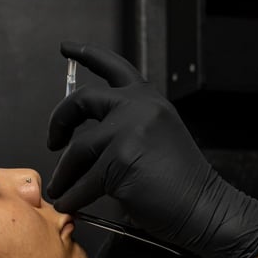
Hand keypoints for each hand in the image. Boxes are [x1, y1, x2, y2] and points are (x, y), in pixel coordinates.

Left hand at [47, 41, 257, 257]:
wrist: (204, 208)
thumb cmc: (182, 184)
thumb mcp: (156, 138)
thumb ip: (126, 127)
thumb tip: (83, 143)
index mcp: (148, 100)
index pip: (113, 67)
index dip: (86, 54)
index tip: (66, 49)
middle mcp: (138, 107)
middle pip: (82, 101)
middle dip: (59, 121)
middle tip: (52, 141)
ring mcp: (128, 131)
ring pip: (77, 150)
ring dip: (64, 173)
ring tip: (60, 188)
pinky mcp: (120, 160)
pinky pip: (83, 181)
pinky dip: (72, 196)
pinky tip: (70, 203)